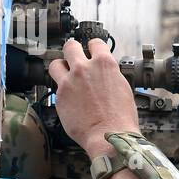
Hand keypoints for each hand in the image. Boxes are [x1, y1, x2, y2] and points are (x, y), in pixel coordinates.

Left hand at [47, 38, 139, 156]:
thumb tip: (104, 74)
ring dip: (61, 67)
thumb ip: (109, 75)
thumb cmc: (121, 118)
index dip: (93, 47)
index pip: (95, 43)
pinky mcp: (60, 96)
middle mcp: (85, 68)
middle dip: (72, 50)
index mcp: (104, 64)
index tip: (92, 51)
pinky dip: (61, 89)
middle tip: (74, 57)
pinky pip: (55, 86)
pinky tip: (68, 96)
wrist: (109, 135)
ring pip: (56, 63)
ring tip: (65, 75)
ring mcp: (70, 81)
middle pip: (71, 46)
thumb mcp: (123, 88)